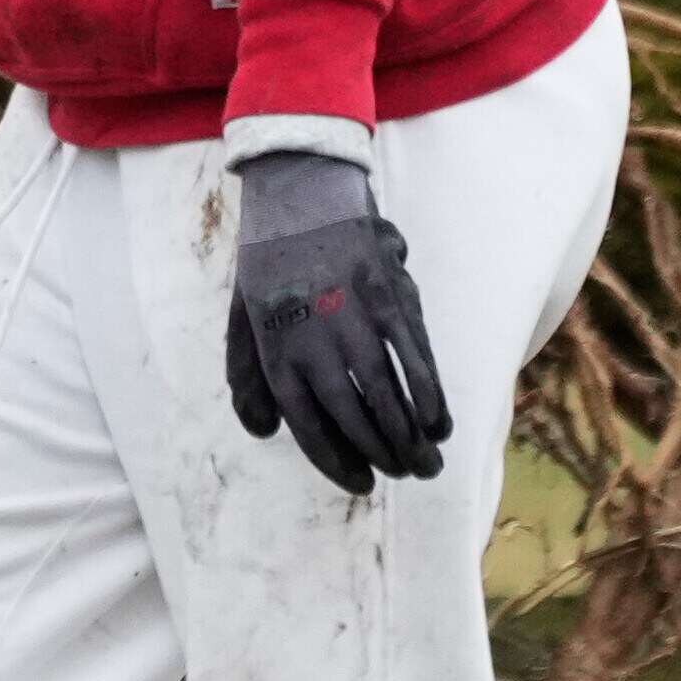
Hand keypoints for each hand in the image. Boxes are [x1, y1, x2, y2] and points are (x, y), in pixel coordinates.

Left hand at [223, 145, 449, 498]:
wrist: (300, 196)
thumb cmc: (270, 266)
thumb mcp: (242, 321)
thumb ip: (248, 378)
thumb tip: (264, 432)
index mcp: (276, 351)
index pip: (307, 425)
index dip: (336, 460)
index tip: (360, 484)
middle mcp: (313, 341)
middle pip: (353, 417)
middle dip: (383, 455)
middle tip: (407, 475)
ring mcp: (354, 319)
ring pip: (388, 394)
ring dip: (411, 436)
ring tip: (426, 462)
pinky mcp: (390, 297)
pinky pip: (415, 357)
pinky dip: (430, 394)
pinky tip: (439, 421)